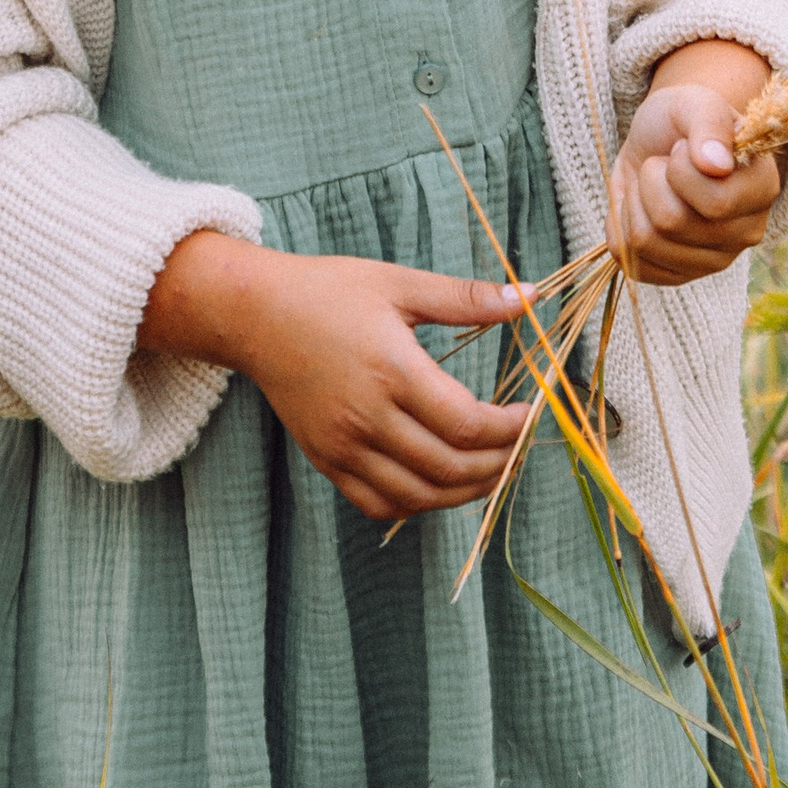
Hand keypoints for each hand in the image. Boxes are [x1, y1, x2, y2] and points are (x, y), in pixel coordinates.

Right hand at [140, 232, 531, 522]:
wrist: (254, 314)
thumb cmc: (328, 291)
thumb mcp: (399, 283)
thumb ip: (466, 298)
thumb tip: (532, 297)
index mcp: (391, 370)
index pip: (466, 424)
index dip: (508, 429)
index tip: (529, 413)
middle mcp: (365, 417)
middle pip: (448, 467)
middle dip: (497, 463)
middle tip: (519, 444)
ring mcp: (342, 446)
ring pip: (417, 496)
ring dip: (464, 492)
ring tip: (491, 468)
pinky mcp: (325, 460)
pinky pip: (377, 503)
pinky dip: (416, 503)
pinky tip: (439, 481)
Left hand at [608, 40, 784, 286]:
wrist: (657, 143)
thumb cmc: (682, 122)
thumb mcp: (694, 102)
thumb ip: (709, 123)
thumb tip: (717, 164)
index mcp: (763, 189)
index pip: (716, 203)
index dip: (681, 168)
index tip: (682, 147)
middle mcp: (746, 232)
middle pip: (672, 222)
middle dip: (652, 180)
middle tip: (664, 164)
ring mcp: (713, 260)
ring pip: (645, 240)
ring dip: (636, 200)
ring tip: (653, 184)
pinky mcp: (677, 275)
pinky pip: (629, 259)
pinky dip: (623, 225)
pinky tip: (642, 208)